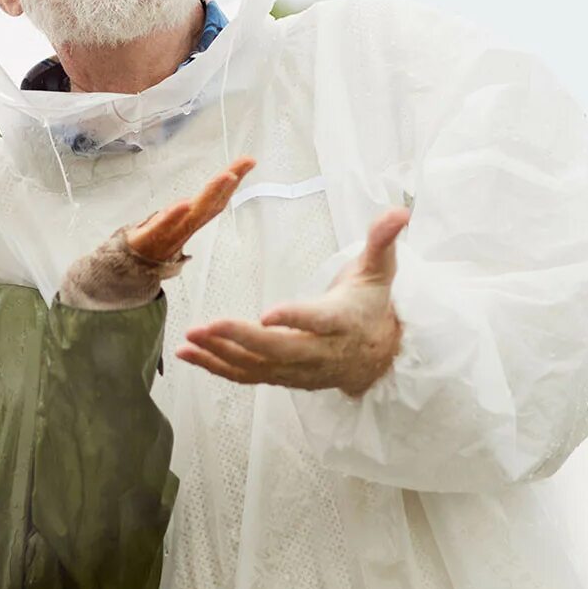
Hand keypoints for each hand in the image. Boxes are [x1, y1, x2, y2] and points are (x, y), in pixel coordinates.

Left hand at [125, 157, 255, 262]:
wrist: (129, 268)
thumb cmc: (154, 243)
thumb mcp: (173, 221)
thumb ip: (185, 208)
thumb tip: (193, 197)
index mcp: (192, 220)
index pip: (217, 199)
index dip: (233, 182)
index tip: (248, 162)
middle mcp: (185, 227)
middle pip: (210, 205)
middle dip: (226, 186)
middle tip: (239, 169)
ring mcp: (169, 234)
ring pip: (194, 214)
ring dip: (211, 194)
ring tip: (225, 176)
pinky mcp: (148, 238)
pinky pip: (163, 227)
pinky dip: (174, 216)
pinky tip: (185, 204)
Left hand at [177, 207, 408, 397]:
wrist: (377, 357)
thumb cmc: (370, 304)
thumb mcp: (380, 270)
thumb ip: (382, 240)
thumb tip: (400, 211)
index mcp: (340, 321)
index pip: (316, 322)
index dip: (294, 319)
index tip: (268, 313)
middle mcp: (318, 351)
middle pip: (279, 349)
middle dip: (242, 339)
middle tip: (208, 325)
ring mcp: (298, 369)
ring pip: (257, 366)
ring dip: (220, 354)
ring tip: (190, 338)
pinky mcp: (282, 377)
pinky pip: (246, 376)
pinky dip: (215, 367)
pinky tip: (187, 355)